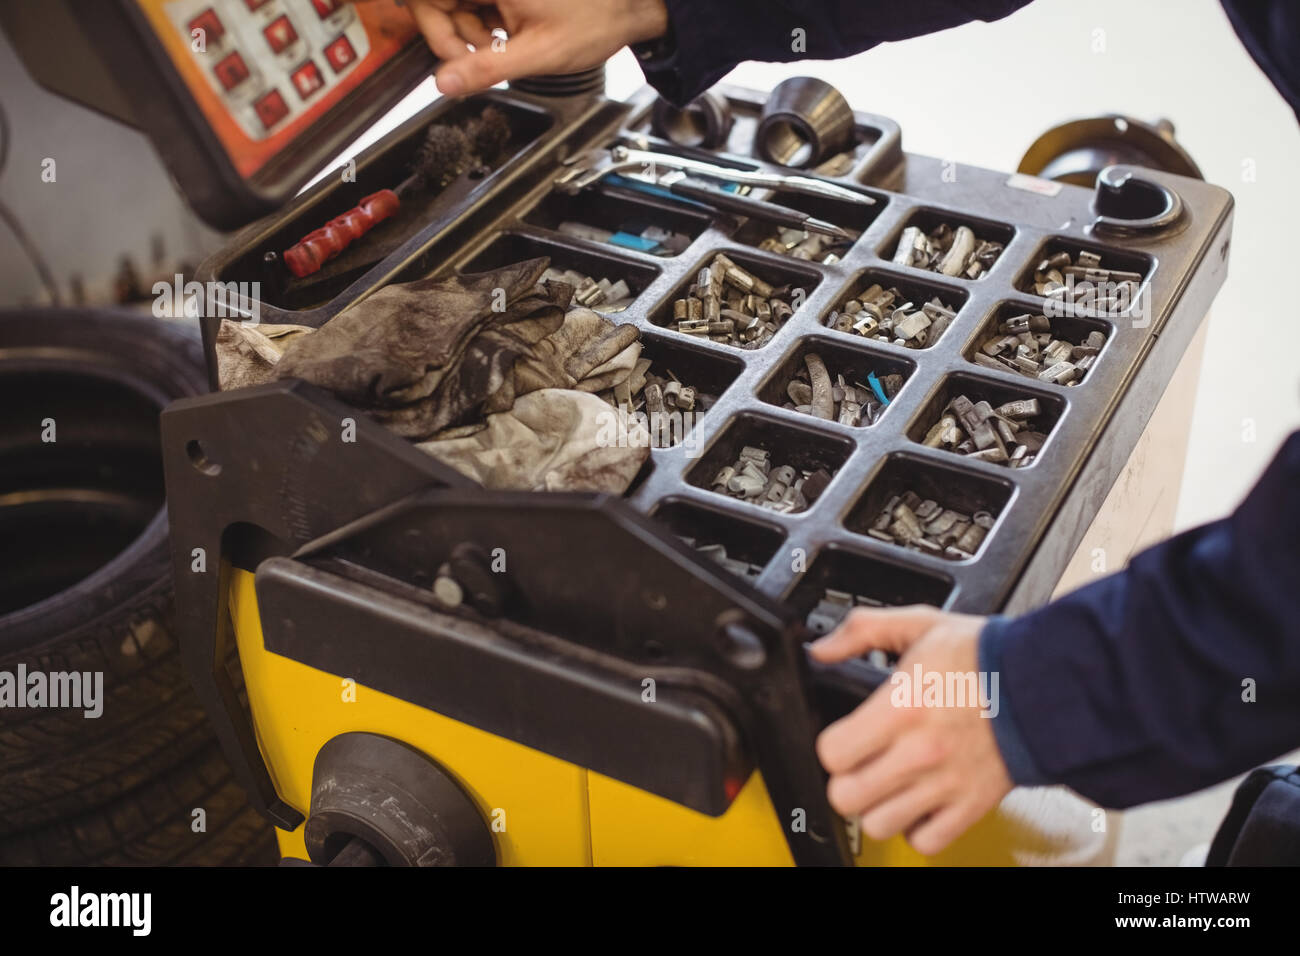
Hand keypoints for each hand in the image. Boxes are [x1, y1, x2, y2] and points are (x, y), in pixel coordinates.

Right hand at [402, 0, 669, 95]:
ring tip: (505, 48)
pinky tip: (508, 37)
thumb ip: (486, 68)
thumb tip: (445, 83)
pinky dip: (486, 25)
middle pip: (441, 4)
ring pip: (458, 6)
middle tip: (484, 58)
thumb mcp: (537, 54)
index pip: (428, 1)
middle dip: (455, 37)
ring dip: (473, 34)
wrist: (629, 6)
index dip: (436, 32)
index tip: (453, 60)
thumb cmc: (596, 19)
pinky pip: (477, 4)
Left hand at [810, 605, 1012, 855]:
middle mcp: (921, 751)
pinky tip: (918, 801)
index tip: (843, 737)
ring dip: (878, 806)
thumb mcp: (920, 625)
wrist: (1047, 683)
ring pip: (879, 824)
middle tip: (860, 764)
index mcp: (903, 706)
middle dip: (846, 780)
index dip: (831, 745)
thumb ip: (863, 631)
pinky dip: (917, 827)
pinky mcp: (971, 806)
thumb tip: (822, 649)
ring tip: (889, 784)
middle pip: (846, 797)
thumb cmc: (987, 656)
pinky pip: (925, 841)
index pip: (832, 752)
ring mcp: (946, 784)